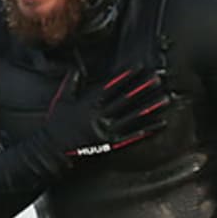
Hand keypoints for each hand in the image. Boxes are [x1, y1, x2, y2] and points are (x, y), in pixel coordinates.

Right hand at [41, 67, 169, 162]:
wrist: (51, 151)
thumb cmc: (56, 125)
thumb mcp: (61, 100)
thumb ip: (71, 82)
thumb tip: (77, 67)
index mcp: (88, 103)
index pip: (111, 86)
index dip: (126, 76)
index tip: (139, 67)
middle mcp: (99, 116)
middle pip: (125, 99)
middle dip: (142, 87)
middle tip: (158, 78)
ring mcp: (106, 131)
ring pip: (133, 117)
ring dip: (150, 107)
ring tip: (165, 99)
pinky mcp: (111, 145)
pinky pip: (133, 136)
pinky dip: (148, 130)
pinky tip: (160, 124)